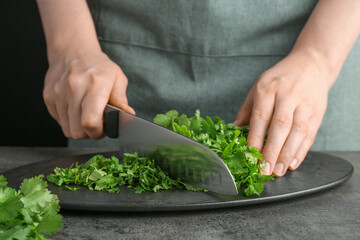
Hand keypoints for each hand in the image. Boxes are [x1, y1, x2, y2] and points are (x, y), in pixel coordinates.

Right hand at [43, 49, 134, 139]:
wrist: (72, 51)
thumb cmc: (98, 66)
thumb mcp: (117, 78)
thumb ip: (121, 100)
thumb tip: (128, 116)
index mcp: (95, 84)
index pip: (90, 121)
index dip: (98, 132)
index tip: (104, 129)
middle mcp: (74, 88)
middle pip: (78, 130)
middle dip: (90, 133)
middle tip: (98, 125)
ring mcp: (58, 93)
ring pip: (67, 129)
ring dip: (79, 128)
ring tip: (88, 116)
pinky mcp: (48, 97)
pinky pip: (59, 121)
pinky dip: (69, 121)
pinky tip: (77, 110)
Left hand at [234, 51, 333, 176]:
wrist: (311, 65)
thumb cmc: (280, 78)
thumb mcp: (258, 87)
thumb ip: (247, 109)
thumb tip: (235, 130)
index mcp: (268, 89)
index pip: (260, 117)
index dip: (255, 139)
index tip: (249, 157)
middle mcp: (287, 96)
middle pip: (280, 127)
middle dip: (272, 151)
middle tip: (264, 170)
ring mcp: (304, 105)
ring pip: (297, 133)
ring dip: (287, 155)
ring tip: (278, 171)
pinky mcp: (317, 113)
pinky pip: (310, 135)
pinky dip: (301, 151)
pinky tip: (293, 163)